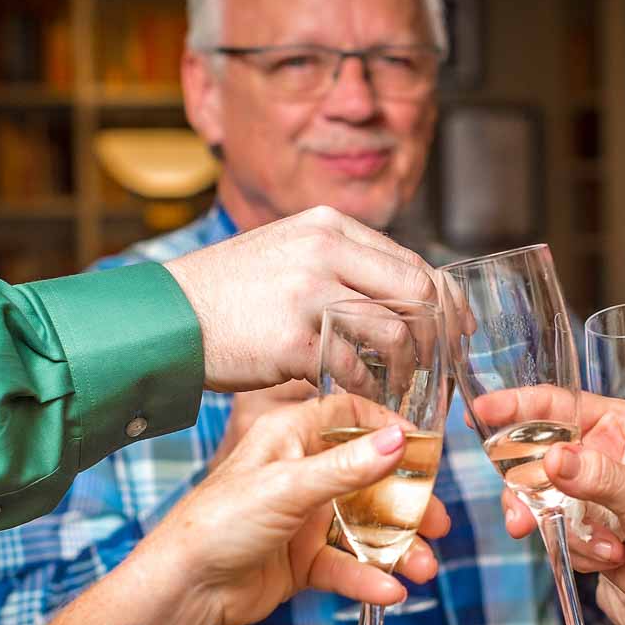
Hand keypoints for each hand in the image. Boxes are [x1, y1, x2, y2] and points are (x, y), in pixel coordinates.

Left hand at [135, 393, 448, 624]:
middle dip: (407, 503)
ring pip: (364, 527)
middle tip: (439, 522)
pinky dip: (368, 578)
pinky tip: (389, 591)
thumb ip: (348, 466)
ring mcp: (304, 518)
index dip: (390, 429)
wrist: (184, 591)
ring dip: (397, 547)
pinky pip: (346, 564)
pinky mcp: (303, 560)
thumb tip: (398, 439)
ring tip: (424, 567)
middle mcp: (302, 473)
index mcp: (290, 436)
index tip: (426, 451)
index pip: (351, 417)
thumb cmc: (218, 523)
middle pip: (369, 479)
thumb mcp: (288, 487)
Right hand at [163, 206, 437, 392]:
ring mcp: (308, 294)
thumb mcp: (285, 251)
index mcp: (328, 225)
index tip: (459, 327)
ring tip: (404, 387)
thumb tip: (400, 291)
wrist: (166, 318)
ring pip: (394, 332)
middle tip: (440, 365)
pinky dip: (370, 390)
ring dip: (409, 367)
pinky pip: (356, 370)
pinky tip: (369, 399)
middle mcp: (323, 251)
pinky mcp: (293, 341)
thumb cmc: (228, 293)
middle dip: (438, 334)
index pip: (411, 260)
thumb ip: (339, 262)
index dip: (445, 299)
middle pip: (415, 292)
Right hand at [484, 389, 624, 624]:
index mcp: (620, 428)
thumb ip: (597, 476)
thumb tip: (553, 458)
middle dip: (530, 494)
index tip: (480, 413)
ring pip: (542, 506)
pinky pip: (557, 539)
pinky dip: (581, 553)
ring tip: (608, 549)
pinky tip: (616, 560)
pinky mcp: (587, 534)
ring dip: (569, 534)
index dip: (515, 407)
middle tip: (523, 517)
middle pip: (535, 460)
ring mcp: (590, 498)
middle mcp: (600, 457)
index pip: (556, 406)